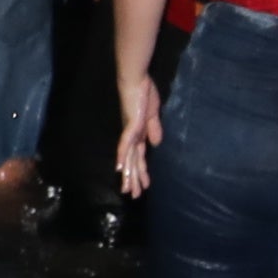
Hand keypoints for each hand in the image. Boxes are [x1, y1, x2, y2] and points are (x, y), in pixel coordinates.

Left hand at [116, 73, 161, 195]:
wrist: (135, 81)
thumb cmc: (144, 94)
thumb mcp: (154, 114)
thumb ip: (154, 129)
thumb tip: (156, 144)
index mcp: (138, 134)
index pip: (140, 157)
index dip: (142, 171)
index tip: (145, 185)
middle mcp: (131, 137)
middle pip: (133, 162)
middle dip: (134, 179)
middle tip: (134, 195)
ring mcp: (129, 133)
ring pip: (129, 159)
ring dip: (129, 175)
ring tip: (129, 190)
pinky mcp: (130, 127)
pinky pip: (126, 145)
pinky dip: (123, 157)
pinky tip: (121, 169)